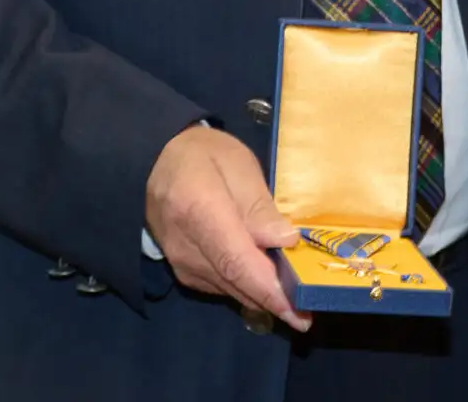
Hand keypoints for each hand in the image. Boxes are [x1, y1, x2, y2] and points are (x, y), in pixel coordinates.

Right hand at [144, 125, 309, 330]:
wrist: (156, 163)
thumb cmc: (203, 156)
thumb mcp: (238, 165)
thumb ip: (259, 206)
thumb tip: (286, 241)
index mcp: (199, 211)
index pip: (237, 262)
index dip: (269, 290)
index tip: (300, 310)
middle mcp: (186, 248)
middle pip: (236, 283)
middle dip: (276, 301)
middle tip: (311, 311)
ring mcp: (182, 264)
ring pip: (232, 290)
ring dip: (264, 296)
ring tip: (298, 296)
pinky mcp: (185, 272)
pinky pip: (223, 286)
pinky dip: (248, 287)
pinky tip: (269, 280)